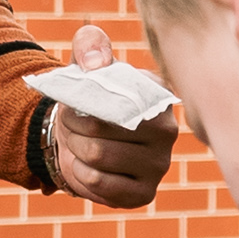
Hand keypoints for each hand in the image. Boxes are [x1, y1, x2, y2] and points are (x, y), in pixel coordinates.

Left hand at [48, 22, 176, 208]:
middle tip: (70, 121)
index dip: (85, 100)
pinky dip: (80, 173)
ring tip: (79, 141)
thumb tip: (95, 63)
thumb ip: (89, 44)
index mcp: (158, 95)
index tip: (75, 99)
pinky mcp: (145, 193)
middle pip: (102, 130)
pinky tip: (87, 166)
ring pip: (97, 156)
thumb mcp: (86, 62)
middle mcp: (168, 130)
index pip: (119, 97)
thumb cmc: (90, 97)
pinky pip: (99, 183)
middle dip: (73, 124)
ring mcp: (160, 165)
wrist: (80, 137)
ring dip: (76, 147)